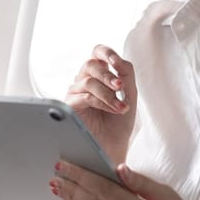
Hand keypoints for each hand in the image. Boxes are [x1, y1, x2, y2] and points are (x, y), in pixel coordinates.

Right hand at [65, 45, 136, 162]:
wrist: (113, 147)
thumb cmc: (119, 123)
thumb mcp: (130, 95)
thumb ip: (126, 75)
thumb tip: (118, 59)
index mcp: (98, 75)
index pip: (97, 53)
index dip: (106, 52)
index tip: (117, 62)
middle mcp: (84, 81)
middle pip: (90, 64)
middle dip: (107, 74)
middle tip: (120, 87)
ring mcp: (75, 93)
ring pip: (88, 81)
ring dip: (108, 93)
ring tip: (121, 107)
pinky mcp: (69, 106)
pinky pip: (86, 97)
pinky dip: (103, 102)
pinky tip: (114, 110)